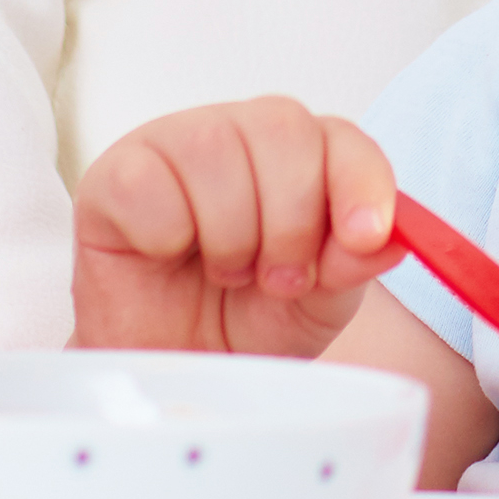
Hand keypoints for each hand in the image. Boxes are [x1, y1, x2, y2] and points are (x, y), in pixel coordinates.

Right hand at [67, 98, 398, 356]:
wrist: (173, 369)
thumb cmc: (245, 324)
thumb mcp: (318, 303)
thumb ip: (351, 264)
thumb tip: (384, 236)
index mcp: (301, 155)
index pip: (342, 137)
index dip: (360, 183)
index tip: (364, 237)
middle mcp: (240, 134)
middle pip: (283, 128)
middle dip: (291, 221)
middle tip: (279, 279)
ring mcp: (173, 145)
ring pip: (215, 149)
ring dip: (231, 234)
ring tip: (225, 272)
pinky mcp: (114, 176)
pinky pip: (148, 183)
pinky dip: (166, 234)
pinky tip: (166, 256)